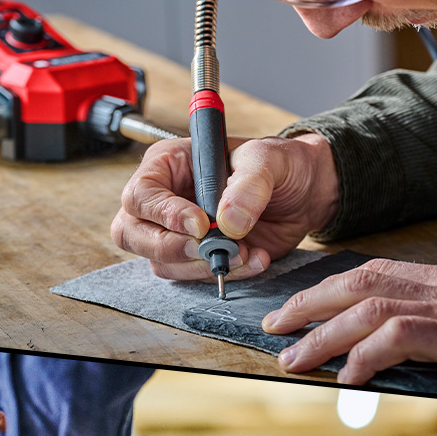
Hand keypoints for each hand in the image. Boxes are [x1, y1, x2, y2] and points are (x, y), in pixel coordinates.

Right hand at [111, 133, 338, 279]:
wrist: (304, 193)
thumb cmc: (279, 164)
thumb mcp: (268, 160)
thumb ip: (249, 184)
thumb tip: (227, 221)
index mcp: (168, 165)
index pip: (141, 195)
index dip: (164, 214)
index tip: (200, 225)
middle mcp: (164, 200)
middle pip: (133, 234)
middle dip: (171, 249)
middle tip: (209, 250)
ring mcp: (178, 233)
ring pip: (162, 263)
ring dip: (202, 266)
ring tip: (246, 251)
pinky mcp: (198, 258)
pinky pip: (194, 276)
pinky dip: (225, 274)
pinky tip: (254, 259)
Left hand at [262, 250, 436, 382]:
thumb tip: (425, 349)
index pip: (375, 274)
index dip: (331, 289)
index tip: (301, 306)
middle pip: (357, 284)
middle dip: (307, 304)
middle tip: (271, 326)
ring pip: (368, 309)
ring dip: (322, 333)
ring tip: (291, 358)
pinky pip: (404, 338)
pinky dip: (368, 355)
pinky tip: (347, 376)